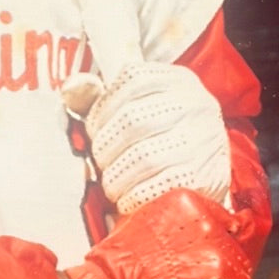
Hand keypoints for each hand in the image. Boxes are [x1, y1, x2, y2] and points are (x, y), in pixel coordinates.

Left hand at [62, 64, 230, 214]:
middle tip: (99, 162)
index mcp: (177, 79)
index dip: (102, 107)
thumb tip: (69, 90)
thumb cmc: (161, 133)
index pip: (131, 79)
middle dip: (106, 146)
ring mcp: (206, 138)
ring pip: (145, 155)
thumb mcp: (137, 104)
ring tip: (110, 185)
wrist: (209, 171)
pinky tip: (127, 199)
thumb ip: (99, 95)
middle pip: (133, 119)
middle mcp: (196, 102)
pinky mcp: (209, 174)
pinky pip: (162, 185)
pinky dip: (135, 195)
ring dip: (117, 176)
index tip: (93, 130)